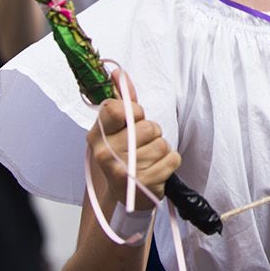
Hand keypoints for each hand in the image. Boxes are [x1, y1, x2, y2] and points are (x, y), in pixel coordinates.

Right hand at [85, 74, 181, 211]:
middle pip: (148, 126)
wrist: (126, 197)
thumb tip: (118, 73)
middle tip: (143, 145)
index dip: (134, 112)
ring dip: (161, 149)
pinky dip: (170, 162)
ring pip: (161, 143)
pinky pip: (172, 158)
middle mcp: (105, 154)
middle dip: (152, 133)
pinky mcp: (143, 186)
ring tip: (149, 159)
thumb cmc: (124, 156)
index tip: (134, 121)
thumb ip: (122, 99)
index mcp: (97, 136)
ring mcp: (123, 172)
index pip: (117, 109)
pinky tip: (157, 170)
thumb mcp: (118, 128)